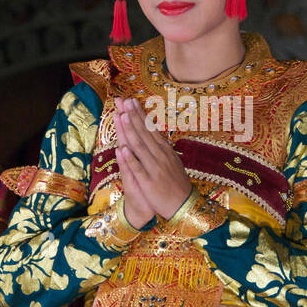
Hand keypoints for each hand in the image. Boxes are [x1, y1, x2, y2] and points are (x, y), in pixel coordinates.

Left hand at [114, 97, 192, 222]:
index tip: (131, 101)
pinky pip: (138, 169)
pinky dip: (130, 159)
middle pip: (144, 133)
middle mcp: (160, 156)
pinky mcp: (149, 182)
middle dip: (133, 116)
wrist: (184, 205)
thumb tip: (155, 133)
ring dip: (131, 131)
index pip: (150, 129)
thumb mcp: (172, 161)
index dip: (140, 115)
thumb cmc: (177, 184)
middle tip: (124, 101)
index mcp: (164, 150)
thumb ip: (162, 148)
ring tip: (123, 116)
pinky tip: (122, 149)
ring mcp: (155, 168)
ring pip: (140, 147)